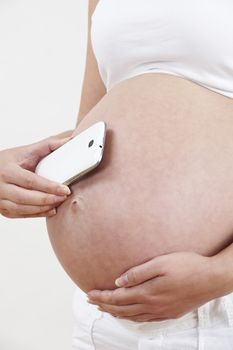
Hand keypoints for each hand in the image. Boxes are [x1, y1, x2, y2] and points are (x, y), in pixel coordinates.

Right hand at [0, 133, 71, 218]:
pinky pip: (21, 215)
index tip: (65, 189)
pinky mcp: (2, 209)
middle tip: (64, 197)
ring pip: (23, 209)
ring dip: (43, 208)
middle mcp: (0, 187)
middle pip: (26, 197)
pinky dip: (37, 214)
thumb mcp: (25, 151)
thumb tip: (69, 140)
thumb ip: (47, 145)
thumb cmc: (8, 161)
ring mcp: (0, 200)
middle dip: (48, 199)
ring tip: (59, 202)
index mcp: (7, 170)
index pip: (30, 181)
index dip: (49, 187)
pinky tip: (50, 210)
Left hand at [87, 252, 224, 321]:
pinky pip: (144, 320)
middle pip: (122, 309)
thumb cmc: (188, 266)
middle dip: (104, 305)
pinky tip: (129, 316)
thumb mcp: (162, 263)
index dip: (101, 297)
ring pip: (131, 317)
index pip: (117, 298)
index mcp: (148, 292)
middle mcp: (152, 306)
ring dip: (115, 313)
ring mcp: (161, 312)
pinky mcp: (169, 313)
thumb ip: (138, 272)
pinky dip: (131, 318)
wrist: (211, 279)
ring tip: (104, 309)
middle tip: (90, 302)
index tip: (89, 294)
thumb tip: (118, 281)